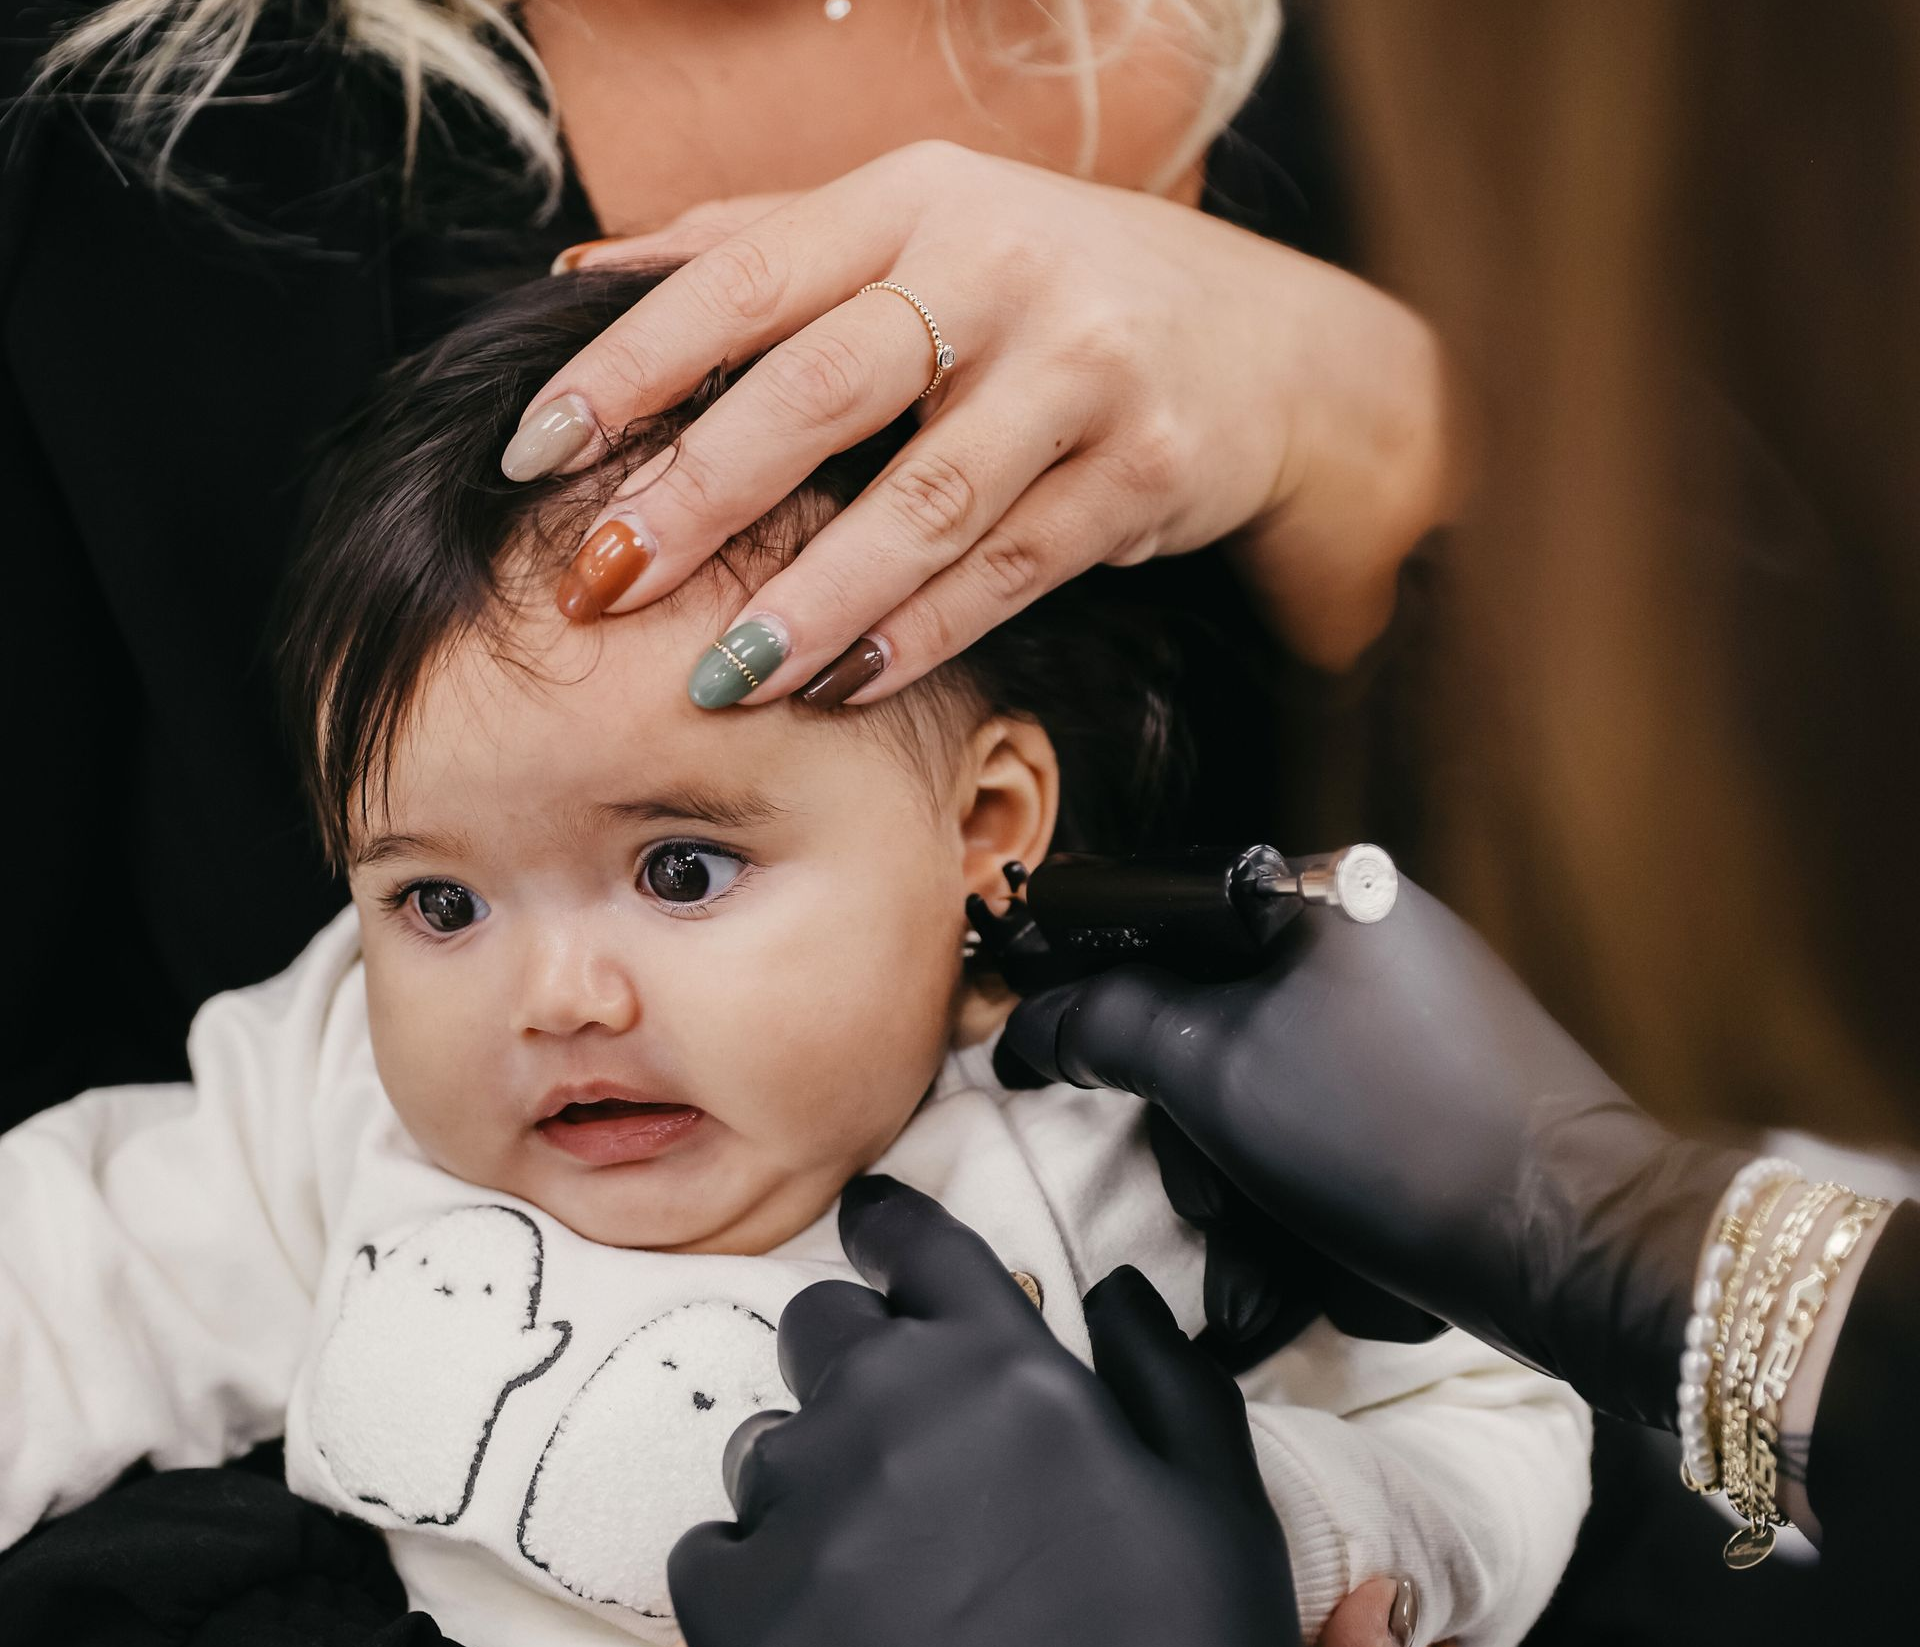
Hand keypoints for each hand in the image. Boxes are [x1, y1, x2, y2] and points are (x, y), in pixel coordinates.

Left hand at [508, 141, 1448, 698]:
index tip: (539, 448)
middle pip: (824, 386)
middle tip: (603, 580)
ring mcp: (1082, 368)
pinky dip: (922, 633)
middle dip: (700, 492)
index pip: (746, 276)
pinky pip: (1010, 569)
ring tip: (722, 673)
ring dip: (814, 599)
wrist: (1275, 348)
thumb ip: (762, 248)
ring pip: (925, 502)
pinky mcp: (1141, 470)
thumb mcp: (921, 229)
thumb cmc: (1062, 289)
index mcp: (918, 198)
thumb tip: (586, 277)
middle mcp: (1001, 268)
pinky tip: (846, 680)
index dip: (632, 364)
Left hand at [668, 1175, 1320, 1646]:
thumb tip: (1116, 1291)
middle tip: (904, 1431)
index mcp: (1001, 1365)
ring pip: (767, 1442)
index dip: (891, 1219)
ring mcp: (802, 1513)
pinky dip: (754, 1569)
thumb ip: (1160, 1363)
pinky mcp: (738, 1619)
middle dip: (858, 1356)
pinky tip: (819, 1619)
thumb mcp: (1218, 1492)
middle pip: (823, 1327)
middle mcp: (887, 1411)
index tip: (873, 1214)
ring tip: (876, 1556)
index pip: (916, 1243)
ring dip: (812, 1473)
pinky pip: (711, 1548)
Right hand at [1000, 878, 1748, 1426]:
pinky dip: (1306, 1165)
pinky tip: (1317, 1239)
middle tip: (1204, 1192)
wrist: (1584, 1242)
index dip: (1088, 991)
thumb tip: (1035, 1018)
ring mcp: (1422, 993)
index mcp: (1323, 887)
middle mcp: (1374, 919)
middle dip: (1192, 1117)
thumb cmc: (1389, 1141)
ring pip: (1273, 1065)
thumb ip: (1110, 1027)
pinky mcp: (1454, 1064)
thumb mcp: (1217, 1079)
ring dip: (1247, 1158)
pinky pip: (1335, 1098)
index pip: (1158, 918)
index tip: (1043, 1059)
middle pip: (1217, 1003)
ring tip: (1267, 1243)